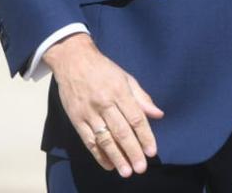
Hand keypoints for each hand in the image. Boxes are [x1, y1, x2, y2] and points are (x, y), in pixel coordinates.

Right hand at [43, 33, 162, 176]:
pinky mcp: (76, 119)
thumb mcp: (126, 77)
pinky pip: (88, 140)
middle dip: (132, 151)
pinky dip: (98, 154)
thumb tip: (158, 114)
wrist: (73, 60)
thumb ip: (142, 98)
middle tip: (141, 167)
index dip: (145, 135)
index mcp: (119, 91)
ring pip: (104, 139)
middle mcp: (104, 103)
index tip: (152, 151)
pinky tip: (108, 164)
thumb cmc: (103, 69)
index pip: (135, 117)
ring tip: (126, 171)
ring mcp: (89, 112)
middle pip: (121, 131)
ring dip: (116, 157)